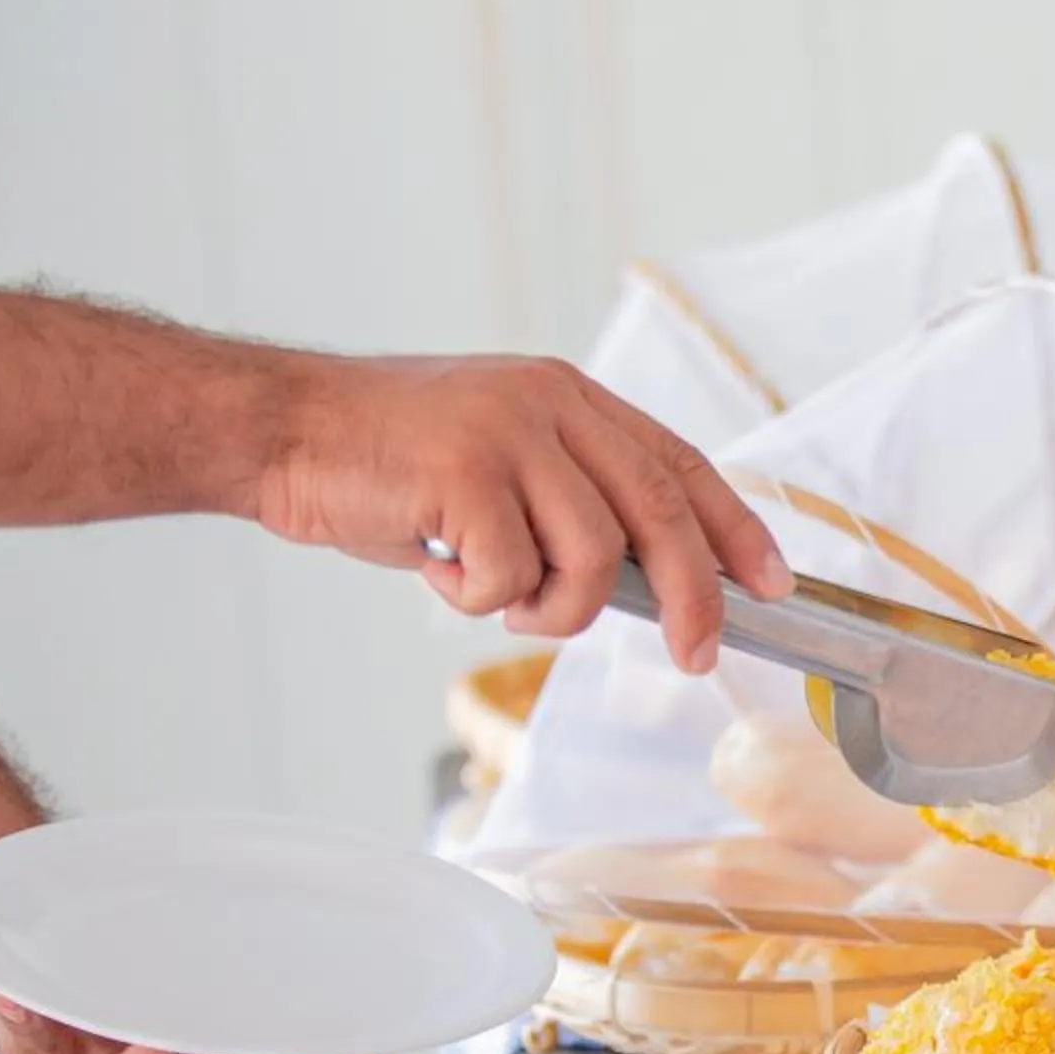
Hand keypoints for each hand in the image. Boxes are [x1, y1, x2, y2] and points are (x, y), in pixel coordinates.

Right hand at [253, 354, 789, 664]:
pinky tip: (437, 568)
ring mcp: (508, 433)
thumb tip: (649, 583)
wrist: (281, 432)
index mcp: (568, 398)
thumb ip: (568, 503)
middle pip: (661, 513)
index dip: (735, 528)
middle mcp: (550, 405)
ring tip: (497, 596)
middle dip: (694, 598)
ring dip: (551, 607)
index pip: (679, 464)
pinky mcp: (464, 471)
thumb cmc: (384, 467)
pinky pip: (510, 575)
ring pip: (592, 557)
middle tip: (697, 654)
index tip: (773, 584)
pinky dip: (478, 599)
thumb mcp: (497, 466)